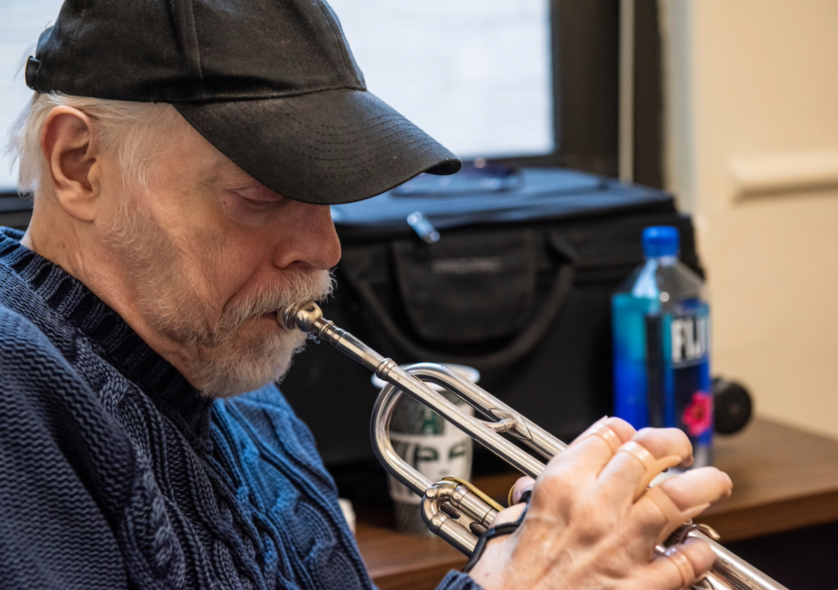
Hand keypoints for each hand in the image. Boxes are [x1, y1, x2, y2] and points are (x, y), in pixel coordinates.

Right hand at [468, 418, 732, 589]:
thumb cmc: (507, 584)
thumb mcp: (505, 528)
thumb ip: (526, 505)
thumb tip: (530, 494)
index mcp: (559, 487)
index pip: (607, 434)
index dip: (625, 431)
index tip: (631, 438)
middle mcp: (594, 508)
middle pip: (649, 453)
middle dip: (672, 445)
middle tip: (681, 451)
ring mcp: (620, 545)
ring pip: (678, 499)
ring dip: (703, 486)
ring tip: (714, 483)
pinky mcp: (638, 586)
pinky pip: (685, 560)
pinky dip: (700, 550)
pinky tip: (700, 546)